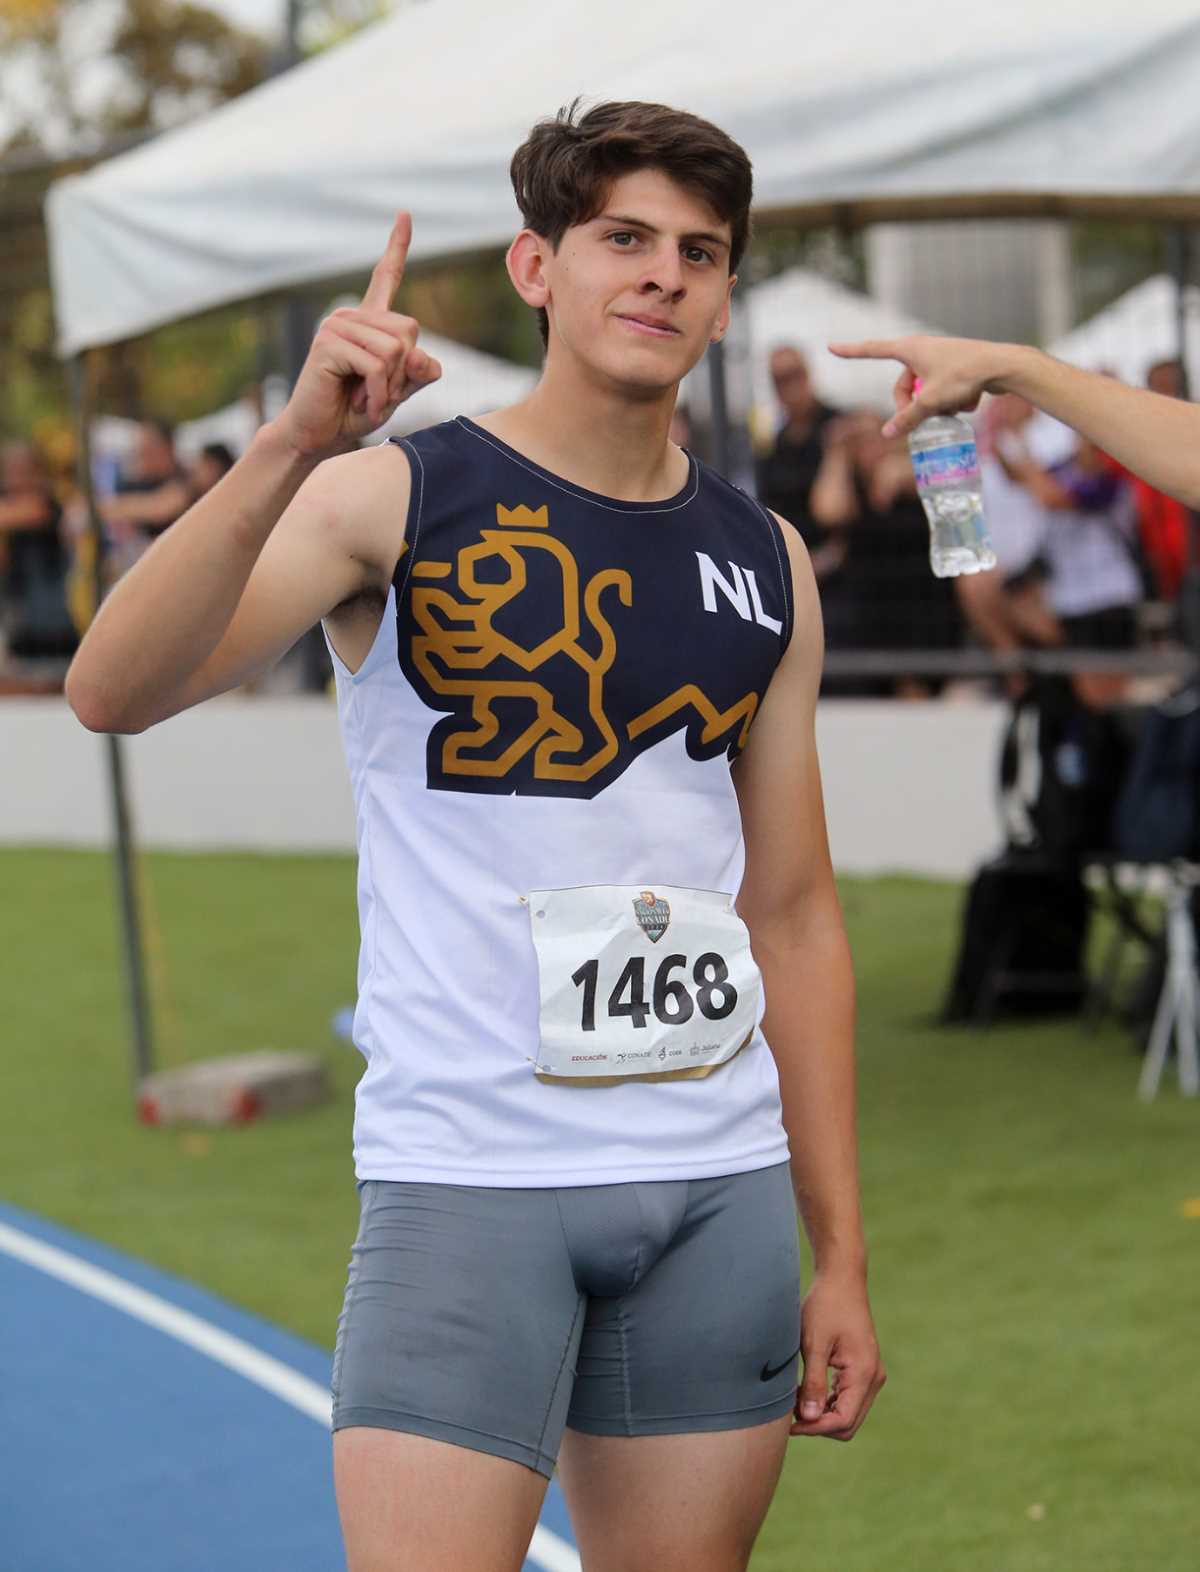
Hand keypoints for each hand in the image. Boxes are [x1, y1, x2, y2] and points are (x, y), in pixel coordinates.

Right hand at [277, 212, 442, 459]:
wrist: (317, 435)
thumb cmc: (354, 411)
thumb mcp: (397, 393)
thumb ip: (417, 374)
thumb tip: (423, 357)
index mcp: (369, 322)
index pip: (385, 277)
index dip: (397, 247)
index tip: (404, 215)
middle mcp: (352, 316)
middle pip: (409, 331)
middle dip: (404, 373)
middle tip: (378, 392)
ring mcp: (337, 326)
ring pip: (395, 352)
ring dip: (390, 387)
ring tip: (366, 398)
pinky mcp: (329, 343)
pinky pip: (377, 366)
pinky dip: (378, 394)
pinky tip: (360, 403)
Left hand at [791, 1271, 885, 1441]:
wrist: (841, 1279)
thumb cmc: (825, 1305)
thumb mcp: (813, 1343)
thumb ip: (813, 1382)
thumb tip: (808, 1418)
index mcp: (864, 1373)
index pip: (843, 1420)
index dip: (815, 1427)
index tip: (790, 1424)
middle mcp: (873, 1378)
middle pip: (848, 1423)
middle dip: (819, 1424)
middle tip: (789, 1413)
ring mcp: (871, 1375)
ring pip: (848, 1413)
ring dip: (823, 1414)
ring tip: (795, 1400)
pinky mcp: (863, 1369)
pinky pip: (848, 1399)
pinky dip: (828, 1402)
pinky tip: (805, 1391)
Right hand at [828, 334, 1011, 438]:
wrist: (1004, 365)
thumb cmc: (964, 376)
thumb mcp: (932, 401)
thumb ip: (908, 418)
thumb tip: (887, 434)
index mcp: (910, 348)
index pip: (872, 350)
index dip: (851, 351)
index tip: (831, 347)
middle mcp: (922, 349)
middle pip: (903, 385)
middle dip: (912, 406)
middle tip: (924, 421)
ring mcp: (940, 358)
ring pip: (925, 391)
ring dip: (937, 406)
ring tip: (956, 408)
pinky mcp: (955, 367)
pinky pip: (943, 390)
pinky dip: (954, 400)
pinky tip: (972, 400)